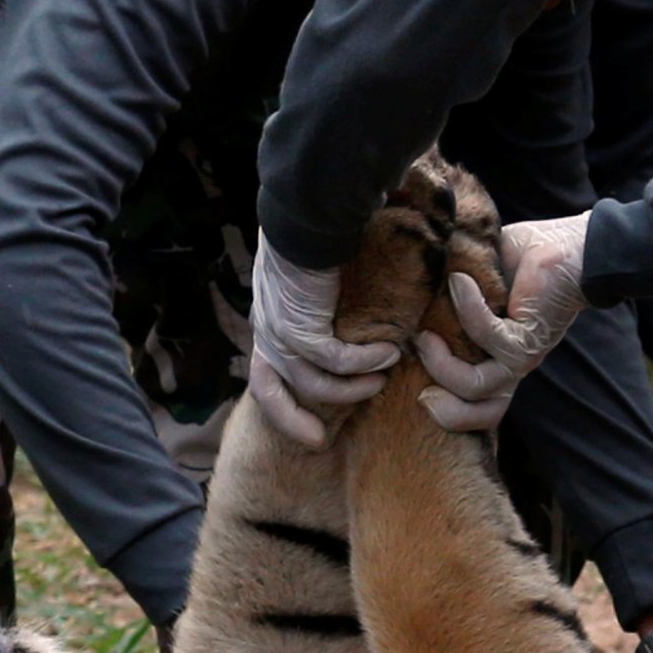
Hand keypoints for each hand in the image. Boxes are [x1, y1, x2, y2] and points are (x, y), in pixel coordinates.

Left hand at [248, 233, 394, 446]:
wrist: (311, 212)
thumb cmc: (319, 234)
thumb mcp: (315, 278)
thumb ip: (325, 303)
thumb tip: (352, 317)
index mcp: (267, 319)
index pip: (263, 375)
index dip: (282, 405)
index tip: (309, 427)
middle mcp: (267, 328)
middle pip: (270, 392)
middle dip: (294, 421)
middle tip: (321, 441)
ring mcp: (279, 330)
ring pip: (314, 383)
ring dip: (352, 386)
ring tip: (385, 376)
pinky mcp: (301, 326)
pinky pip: (336, 361)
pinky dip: (364, 363)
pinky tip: (388, 352)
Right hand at [417, 214, 590, 431]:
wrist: (572, 251)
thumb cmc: (523, 264)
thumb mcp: (476, 284)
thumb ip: (445, 295)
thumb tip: (405, 289)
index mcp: (496, 363)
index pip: (473, 410)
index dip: (443, 410)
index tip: (414, 383)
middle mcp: (509, 368)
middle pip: (474, 414)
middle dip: (437, 403)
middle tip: (416, 355)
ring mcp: (519, 358)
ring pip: (473, 385)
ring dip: (441, 362)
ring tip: (425, 332)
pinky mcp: (527, 337)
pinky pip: (486, 334)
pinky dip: (467, 307)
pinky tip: (460, 281)